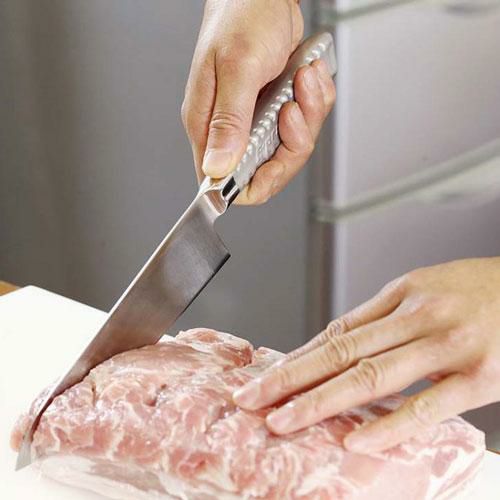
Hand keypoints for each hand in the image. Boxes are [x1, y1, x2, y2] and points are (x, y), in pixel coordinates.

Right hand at [182, 0, 335, 204]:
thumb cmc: (242, 17)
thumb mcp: (238, 69)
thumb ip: (229, 122)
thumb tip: (217, 169)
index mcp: (208, 124)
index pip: (223, 182)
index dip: (252, 183)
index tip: (274, 165)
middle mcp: (230, 128)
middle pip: (265, 170)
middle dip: (290, 144)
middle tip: (292, 111)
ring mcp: (255, 120)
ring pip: (289, 148)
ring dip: (307, 116)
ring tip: (302, 81)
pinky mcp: (275, 110)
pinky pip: (304, 125)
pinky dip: (314, 102)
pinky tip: (306, 77)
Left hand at [233, 258, 499, 451]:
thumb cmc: (484, 289)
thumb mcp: (428, 288)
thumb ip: (386, 316)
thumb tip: (341, 341)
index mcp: (402, 294)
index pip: (337, 330)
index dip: (298, 356)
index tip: (267, 376)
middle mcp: (417, 316)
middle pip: (341, 350)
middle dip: (290, 378)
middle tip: (252, 398)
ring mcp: (448, 345)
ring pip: (372, 375)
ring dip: (321, 401)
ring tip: (284, 420)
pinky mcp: (482, 375)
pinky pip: (428, 404)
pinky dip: (390, 424)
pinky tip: (357, 441)